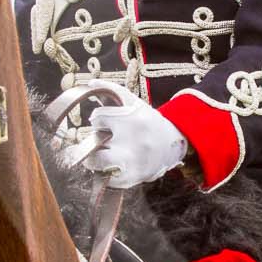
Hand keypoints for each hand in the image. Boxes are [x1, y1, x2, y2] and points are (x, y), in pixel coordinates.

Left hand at [44, 80, 188, 188]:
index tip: (106, 121)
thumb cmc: (148, 122)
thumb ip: (113, 91)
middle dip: (96, 138)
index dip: (100, 119)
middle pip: (94, 140)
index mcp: (134, 120)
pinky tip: (112, 164)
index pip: (98, 118)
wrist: (171, 147)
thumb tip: (90, 82)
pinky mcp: (130, 178)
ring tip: (102, 152)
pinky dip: (103, 171)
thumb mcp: (134, 103)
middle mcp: (133, 143)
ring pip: (95, 161)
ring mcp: (132, 163)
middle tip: (106, 138)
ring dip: (93, 157)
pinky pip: (104, 177)